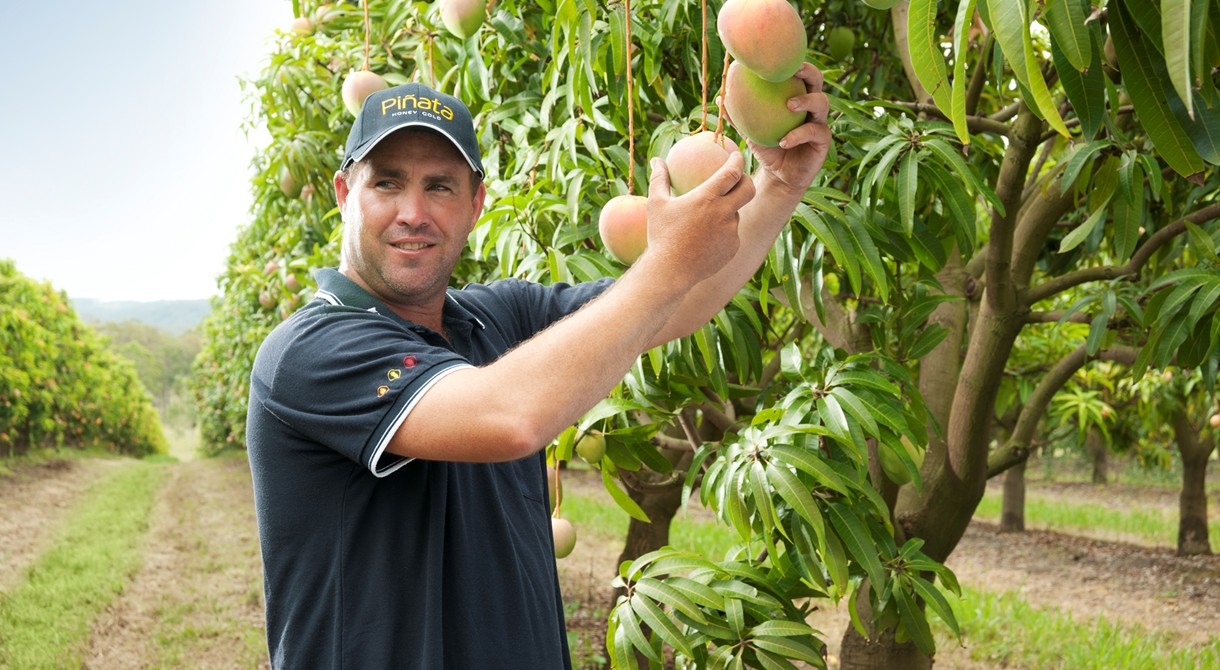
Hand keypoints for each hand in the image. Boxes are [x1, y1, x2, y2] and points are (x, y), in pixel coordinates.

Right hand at [640, 151, 754, 284]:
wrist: (670, 272)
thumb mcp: (656, 204)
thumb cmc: (661, 236)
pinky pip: (732, 234)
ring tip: (708, 217)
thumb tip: (656, 161)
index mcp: (707, 198)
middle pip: (748, 189)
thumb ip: (659, 179)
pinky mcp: (733, 248)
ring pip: (736, 214)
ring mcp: (731, 232)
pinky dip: (723, 231)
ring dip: (728, 211)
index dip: (738, 160)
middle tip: (737, 179)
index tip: (736, 155)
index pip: (732, 172)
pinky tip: (708, 238)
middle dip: (746, 180)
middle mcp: (724, 213)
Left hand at [748, 62, 831, 195]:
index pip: (798, 74)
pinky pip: (814, 132)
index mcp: (797, 97)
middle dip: (808, 71)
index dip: (792, 62)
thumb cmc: (766, 147)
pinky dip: (798, 135)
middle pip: (817, 81)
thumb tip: (720, 97)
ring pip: (821, 103)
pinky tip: (784, 141)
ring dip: (806, 100)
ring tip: (789, 105)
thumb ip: (739, 115)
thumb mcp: (750, 131)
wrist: (779, 175)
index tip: (777, 58)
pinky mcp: (823, 141)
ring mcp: (820, 122)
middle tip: (793, 71)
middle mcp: (811, 106)